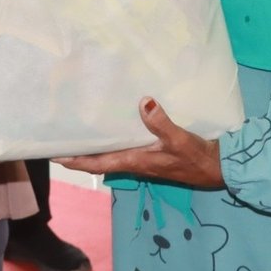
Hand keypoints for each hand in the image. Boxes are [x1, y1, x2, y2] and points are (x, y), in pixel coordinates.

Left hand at [58, 97, 223, 187]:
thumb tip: (143, 102)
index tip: (54, 154)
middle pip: (98, 160)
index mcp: (135, 161)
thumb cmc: (196, 157)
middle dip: (79, 152)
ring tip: (80, 131)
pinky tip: (112, 127)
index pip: (97, 163)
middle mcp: (134, 163)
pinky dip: (113, 140)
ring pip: (110, 155)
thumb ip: (161, 122)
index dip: (75, 160)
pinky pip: (124, 148)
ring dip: (95, 147)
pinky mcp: (151, 155)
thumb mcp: (179, 139)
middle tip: (60, 137)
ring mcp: (142, 160)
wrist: (217, 169)